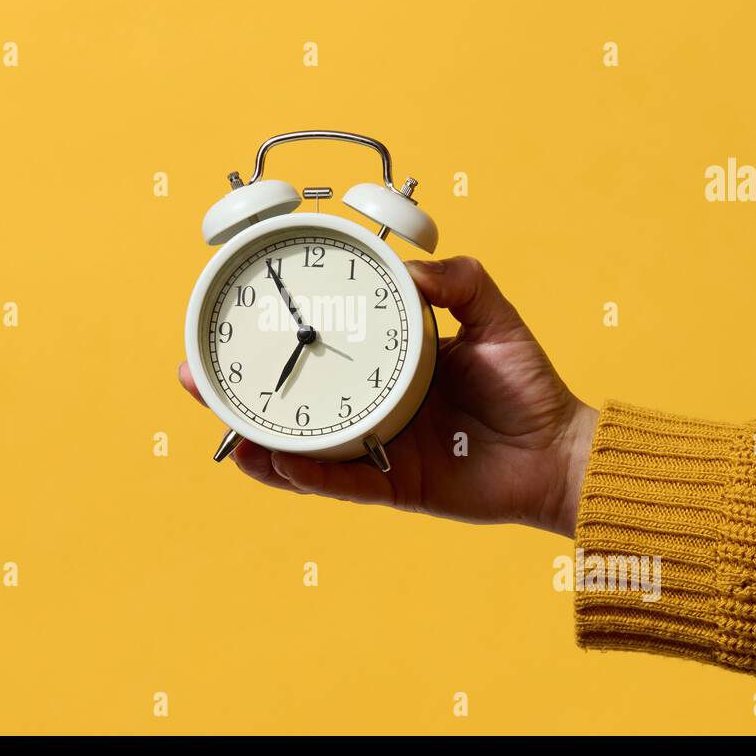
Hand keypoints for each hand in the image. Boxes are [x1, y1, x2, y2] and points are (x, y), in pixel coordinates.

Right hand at [178, 256, 597, 536]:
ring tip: (222, 424)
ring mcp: (378, 450)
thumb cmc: (527, 386)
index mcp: (386, 364)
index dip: (276, 336)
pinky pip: (342, 484)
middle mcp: (371, 406)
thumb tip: (409, 268)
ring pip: (303, 448)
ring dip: (258, 440)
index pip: (321, 346)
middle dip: (239, 392)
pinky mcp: (393, 487)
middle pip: (292, 401)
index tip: (234, 316)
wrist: (558, 451)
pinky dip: (308, 476)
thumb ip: (460, 281)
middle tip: (197, 376)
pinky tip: (273, 460)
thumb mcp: (495, 318)